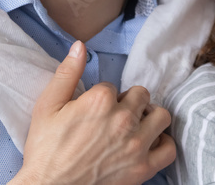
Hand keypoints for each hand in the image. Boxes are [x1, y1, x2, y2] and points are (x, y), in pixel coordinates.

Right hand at [9, 41, 174, 184]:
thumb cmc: (45, 150)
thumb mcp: (47, 106)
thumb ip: (67, 73)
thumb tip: (79, 46)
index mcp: (100, 100)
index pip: (113, 86)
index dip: (102, 97)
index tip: (92, 111)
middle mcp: (123, 119)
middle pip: (141, 95)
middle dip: (129, 102)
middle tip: (113, 117)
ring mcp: (136, 144)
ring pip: (161, 115)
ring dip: (150, 117)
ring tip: (134, 125)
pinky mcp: (143, 168)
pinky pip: (169, 148)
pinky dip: (162, 144)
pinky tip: (147, 144)